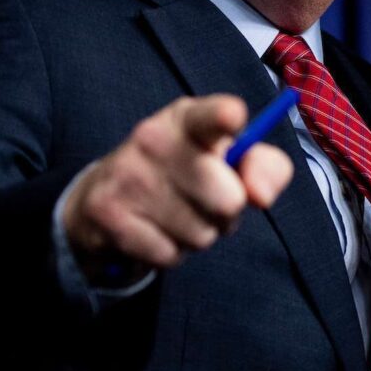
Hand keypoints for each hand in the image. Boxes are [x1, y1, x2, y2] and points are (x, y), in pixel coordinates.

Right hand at [62, 94, 292, 279]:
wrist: (106, 194)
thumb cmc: (186, 173)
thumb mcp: (229, 159)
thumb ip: (264, 168)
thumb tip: (260, 196)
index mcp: (189, 119)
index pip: (209, 116)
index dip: (224, 117)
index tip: (234, 116)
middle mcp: (154, 139)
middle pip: (229, 200)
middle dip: (228, 213)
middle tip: (208, 201)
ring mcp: (128, 176)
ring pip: (201, 235)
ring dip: (198, 234)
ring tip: (176, 214)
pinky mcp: (109, 214)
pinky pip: (170, 255)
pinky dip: (170, 252)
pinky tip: (153, 229)